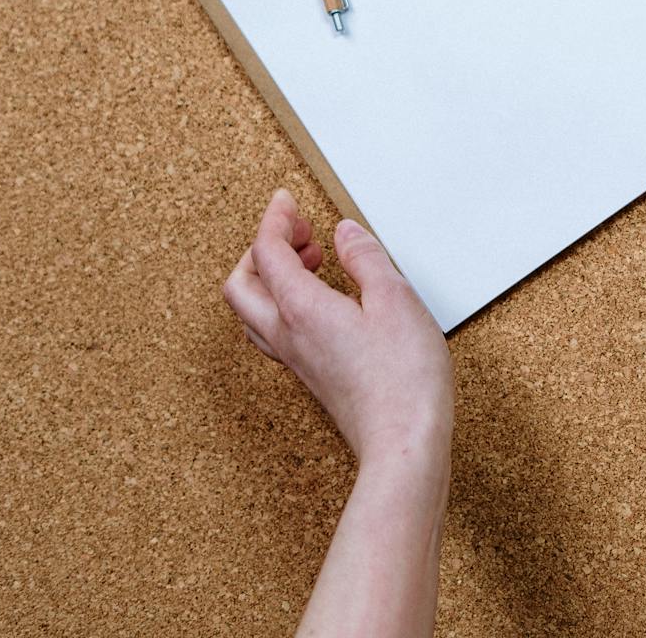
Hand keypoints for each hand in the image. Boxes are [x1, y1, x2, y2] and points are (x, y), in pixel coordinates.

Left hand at [222, 190, 452, 469]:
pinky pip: (276, 331)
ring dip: (270, 277)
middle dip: (261, 248)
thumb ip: (366, 259)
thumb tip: (345, 233)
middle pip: (242, 284)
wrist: (403, 444)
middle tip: (298, 230)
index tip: (287, 200)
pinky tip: (324, 301)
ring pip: (254, 312)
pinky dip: (286, 303)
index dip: (274, 219)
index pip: (266, 252)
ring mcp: (297, 360)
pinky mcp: (312, 376)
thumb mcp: (395, 299)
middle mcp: (289, 336)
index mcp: (302, 309)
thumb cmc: (403, 379)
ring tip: (312, 261)